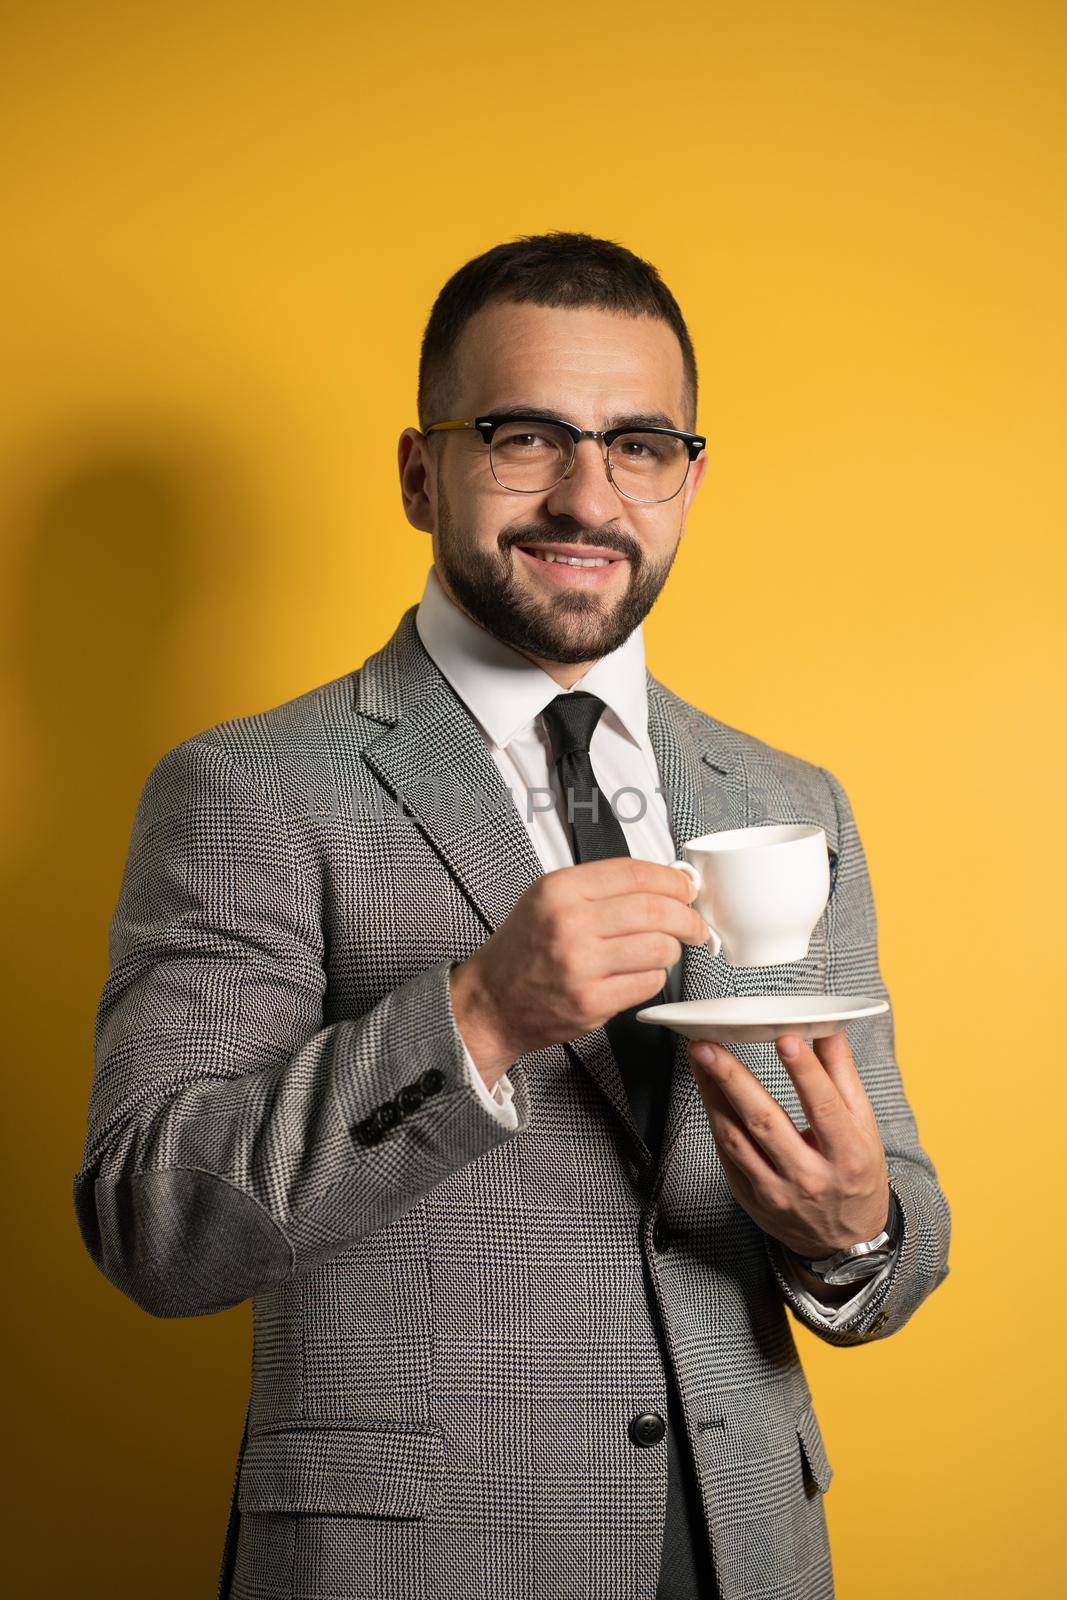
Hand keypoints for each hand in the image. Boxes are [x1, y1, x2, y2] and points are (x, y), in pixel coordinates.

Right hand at [450, 857, 710, 1082]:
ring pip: (660, 948)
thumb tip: (665, 881)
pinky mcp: (592, 1002)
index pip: (636, 873)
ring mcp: (581, 965)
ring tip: (666, 949)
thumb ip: (602, 887)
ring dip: (673, 949)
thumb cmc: (524, 949)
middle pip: (656, 910)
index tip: (686, 888)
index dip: (673, 881)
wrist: (491, 1001)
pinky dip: (655, 976)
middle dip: (687, 917)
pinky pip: (649, 983)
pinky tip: (642, 972)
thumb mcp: (549, 898)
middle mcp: (569, 923)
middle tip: (694, 924)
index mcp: (560, 889)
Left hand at [687, 1028, 889, 1259]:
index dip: (804, 1072)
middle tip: (708, 1046)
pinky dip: (715, 1119)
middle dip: (732, 1079)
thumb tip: (828, 1028)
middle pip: (765, 1121)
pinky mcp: (751, 1198)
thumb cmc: (856, 1172)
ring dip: (712, 1095)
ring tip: (700, 1059)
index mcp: (847, 1156)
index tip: (785, 1038)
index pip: (823, 1107)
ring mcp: (776, 1192)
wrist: (845, 1241)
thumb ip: (842, 1075)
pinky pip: (726, 1154)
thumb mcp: (864, 1126)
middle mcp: (810, 1177)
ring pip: (735, 1138)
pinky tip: (707, 1091)